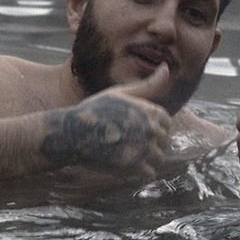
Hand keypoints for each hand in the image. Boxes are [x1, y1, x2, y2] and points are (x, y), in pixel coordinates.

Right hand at [42, 62, 173, 174]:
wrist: (73, 134)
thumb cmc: (95, 110)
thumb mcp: (121, 93)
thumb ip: (148, 84)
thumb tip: (166, 67)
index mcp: (150, 111)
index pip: (166, 123)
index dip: (152, 126)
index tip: (135, 127)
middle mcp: (151, 130)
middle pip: (163, 141)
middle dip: (149, 143)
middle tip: (126, 141)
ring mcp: (145, 150)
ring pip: (159, 158)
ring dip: (145, 158)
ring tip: (125, 152)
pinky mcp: (136, 168)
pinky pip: (150, 173)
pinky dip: (139, 171)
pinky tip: (123, 163)